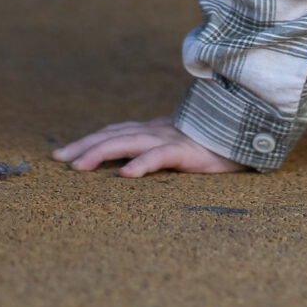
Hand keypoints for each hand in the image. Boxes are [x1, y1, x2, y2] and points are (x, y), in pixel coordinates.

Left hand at [53, 117, 246, 176]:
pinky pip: (160, 156)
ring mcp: (170, 138)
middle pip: (112, 135)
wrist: (248, 132)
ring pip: (128, 142)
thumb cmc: (215, 144)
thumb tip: (132, 164)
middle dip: (84, 146)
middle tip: (59, 159)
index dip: (88, 141)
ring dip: (101, 153)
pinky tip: (125, 175)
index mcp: (153, 130)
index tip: (63, 153)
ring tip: (79, 166)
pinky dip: (141, 164)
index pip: (114, 132)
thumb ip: (158, 149)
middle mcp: (156, 130)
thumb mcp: (180, 145)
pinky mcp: (187, 151)